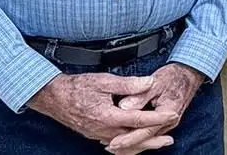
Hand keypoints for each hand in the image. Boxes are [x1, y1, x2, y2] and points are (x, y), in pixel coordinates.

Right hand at [27, 73, 178, 147]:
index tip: (172, 114)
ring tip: (158, 143)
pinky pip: (116, 144)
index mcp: (108, 116)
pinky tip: (135, 143)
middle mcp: (104, 130)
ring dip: (142, 144)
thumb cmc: (77, 88)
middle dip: (153, 139)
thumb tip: (149, 82)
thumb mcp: (104, 81)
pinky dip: (128, 146)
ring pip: (125, 144)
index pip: (139, 119)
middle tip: (169, 138)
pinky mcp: (95, 135)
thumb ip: (128, 84)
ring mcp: (99, 134)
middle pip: (134, 139)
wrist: (55, 98)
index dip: (158, 118)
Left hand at [106, 63, 204, 153]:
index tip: (115, 143)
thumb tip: (123, 106)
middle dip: (128, 146)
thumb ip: (140, 95)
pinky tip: (125, 140)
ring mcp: (167, 124)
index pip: (146, 130)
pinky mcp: (163, 123)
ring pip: (147, 139)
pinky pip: (149, 135)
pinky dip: (137, 139)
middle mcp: (169, 122)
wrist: (188, 75)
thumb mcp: (156, 82)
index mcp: (168, 113)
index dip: (129, 138)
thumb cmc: (172, 77)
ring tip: (113, 148)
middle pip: (146, 139)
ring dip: (131, 145)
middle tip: (109, 148)